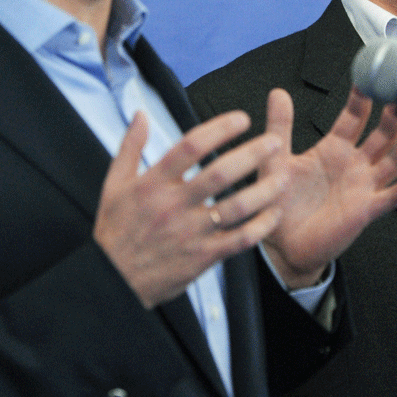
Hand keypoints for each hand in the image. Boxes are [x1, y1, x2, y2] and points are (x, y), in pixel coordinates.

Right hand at [93, 111, 289, 308]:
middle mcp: (174, 205)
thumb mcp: (114, 185)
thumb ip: (130, 146)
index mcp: (153, 183)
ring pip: (236, 207)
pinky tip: (274, 213)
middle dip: (251, 154)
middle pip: (220, 174)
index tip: (242, 119)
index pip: (191, 146)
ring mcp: (191, 232)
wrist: (113, 282)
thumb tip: (141, 114)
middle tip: (274, 141)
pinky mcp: (203, 257)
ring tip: (284, 175)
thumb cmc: (115, 231)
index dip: (220, 128)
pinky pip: (240, 239)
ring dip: (264, 190)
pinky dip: (261, 226)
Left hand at [260, 87, 396, 288]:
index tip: (368, 80)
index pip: (352, 118)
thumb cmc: (279, 203)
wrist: (281, 244)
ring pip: (393, 160)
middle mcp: (352, 165)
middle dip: (390, 116)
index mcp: (332, 150)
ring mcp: (362, 186)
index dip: (361, 100)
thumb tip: (277, 93)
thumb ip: (279, 125)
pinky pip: (393, 196)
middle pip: (380, 135)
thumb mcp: (276, 158)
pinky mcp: (366, 210)